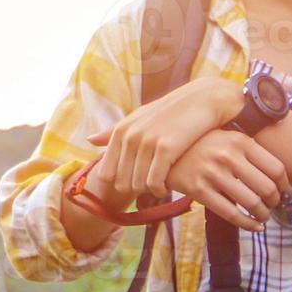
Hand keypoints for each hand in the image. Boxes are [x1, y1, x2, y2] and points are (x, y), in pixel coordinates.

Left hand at [87, 76, 245, 199]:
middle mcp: (130, 136)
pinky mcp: (166, 149)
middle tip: (149, 187)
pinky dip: (160, 190)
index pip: (106, 174)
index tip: (135, 182)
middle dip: (135, 190)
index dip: (119, 183)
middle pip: (121, 183)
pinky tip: (168, 187)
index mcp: (120, 131)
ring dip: (149, 192)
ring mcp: (147, 142)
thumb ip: (113, 132)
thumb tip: (89, 140)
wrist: (202, 100)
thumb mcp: (139, 118)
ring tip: (160, 186)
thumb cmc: (169, 112)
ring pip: (138, 185)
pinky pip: (154, 183)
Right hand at [166, 129, 291, 230]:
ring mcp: (213, 173)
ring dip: (262, 215)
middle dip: (274, 203)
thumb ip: (248, 150)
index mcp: (240, 141)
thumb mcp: (226, 137)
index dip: (283, 186)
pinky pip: (231, 214)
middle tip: (271, 206)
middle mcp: (228, 156)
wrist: (164, 152)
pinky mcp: (199, 190)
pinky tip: (254, 227)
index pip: (276, 168)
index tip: (281, 192)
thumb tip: (276, 176)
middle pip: (267, 188)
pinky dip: (248, 225)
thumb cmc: (201, 146)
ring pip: (251, 203)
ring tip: (262, 217)